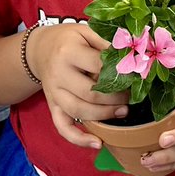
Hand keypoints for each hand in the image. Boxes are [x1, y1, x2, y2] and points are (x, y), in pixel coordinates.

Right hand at [28, 23, 127, 148]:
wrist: (40, 48)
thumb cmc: (69, 39)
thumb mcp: (86, 32)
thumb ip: (106, 43)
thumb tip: (131, 58)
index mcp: (68, 52)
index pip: (98, 66)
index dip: (119, 73)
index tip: (134, 75)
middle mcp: (58, 74)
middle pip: (90, 93)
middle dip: (115, 98)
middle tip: (130, 96)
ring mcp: (53, 93)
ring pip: (79, 111)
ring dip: (104, 115)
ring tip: (123, 112)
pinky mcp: (52, 106)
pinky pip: (62, 127)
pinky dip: (78, 139)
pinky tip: (97, 143)